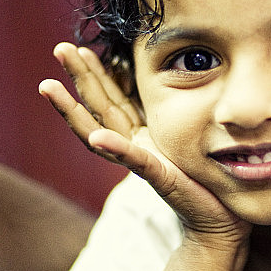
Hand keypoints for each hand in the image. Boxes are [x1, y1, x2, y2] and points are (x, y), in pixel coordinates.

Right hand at [38, 43, 250, 247]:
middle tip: (60, 48)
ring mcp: (142, 163)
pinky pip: (136, 161)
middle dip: (78, 77)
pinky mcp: (160, 177)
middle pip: (99, 108)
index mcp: (142, 136)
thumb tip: (176, 81)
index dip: (96, 74)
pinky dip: (116, 148)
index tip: (80, 48)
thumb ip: (174, 117)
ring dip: (73, 109)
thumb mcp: (187, 137)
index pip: (112, 100)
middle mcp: (135, 147)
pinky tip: (97, 135)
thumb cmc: (208, 179)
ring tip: (48, 86)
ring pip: (101, 130)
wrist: (222, 222)